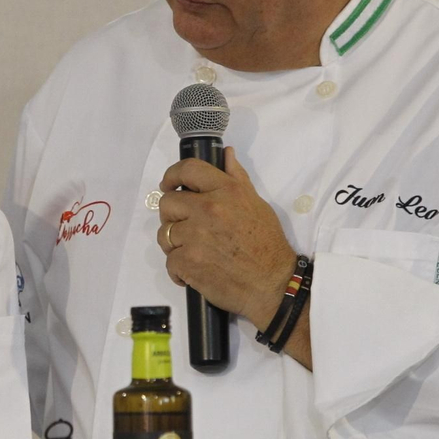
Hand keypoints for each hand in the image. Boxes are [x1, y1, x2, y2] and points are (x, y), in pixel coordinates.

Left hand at [155, 147, 296, 331]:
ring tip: (194, 252)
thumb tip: (226, 154)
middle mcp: (208, 209)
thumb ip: (237, 178)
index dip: (172, 175)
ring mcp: (195, 236)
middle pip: (167, 203)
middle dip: (171, 215)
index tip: (168, 185)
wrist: (273, 284)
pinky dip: (179, 270)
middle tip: (184, 226)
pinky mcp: (188, 262)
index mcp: (226, 191)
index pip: (188, 170)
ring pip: (164, 234)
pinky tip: (195, 271)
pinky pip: (169, 261)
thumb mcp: (257, 204)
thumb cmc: (268, 245)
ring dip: (175, 244)